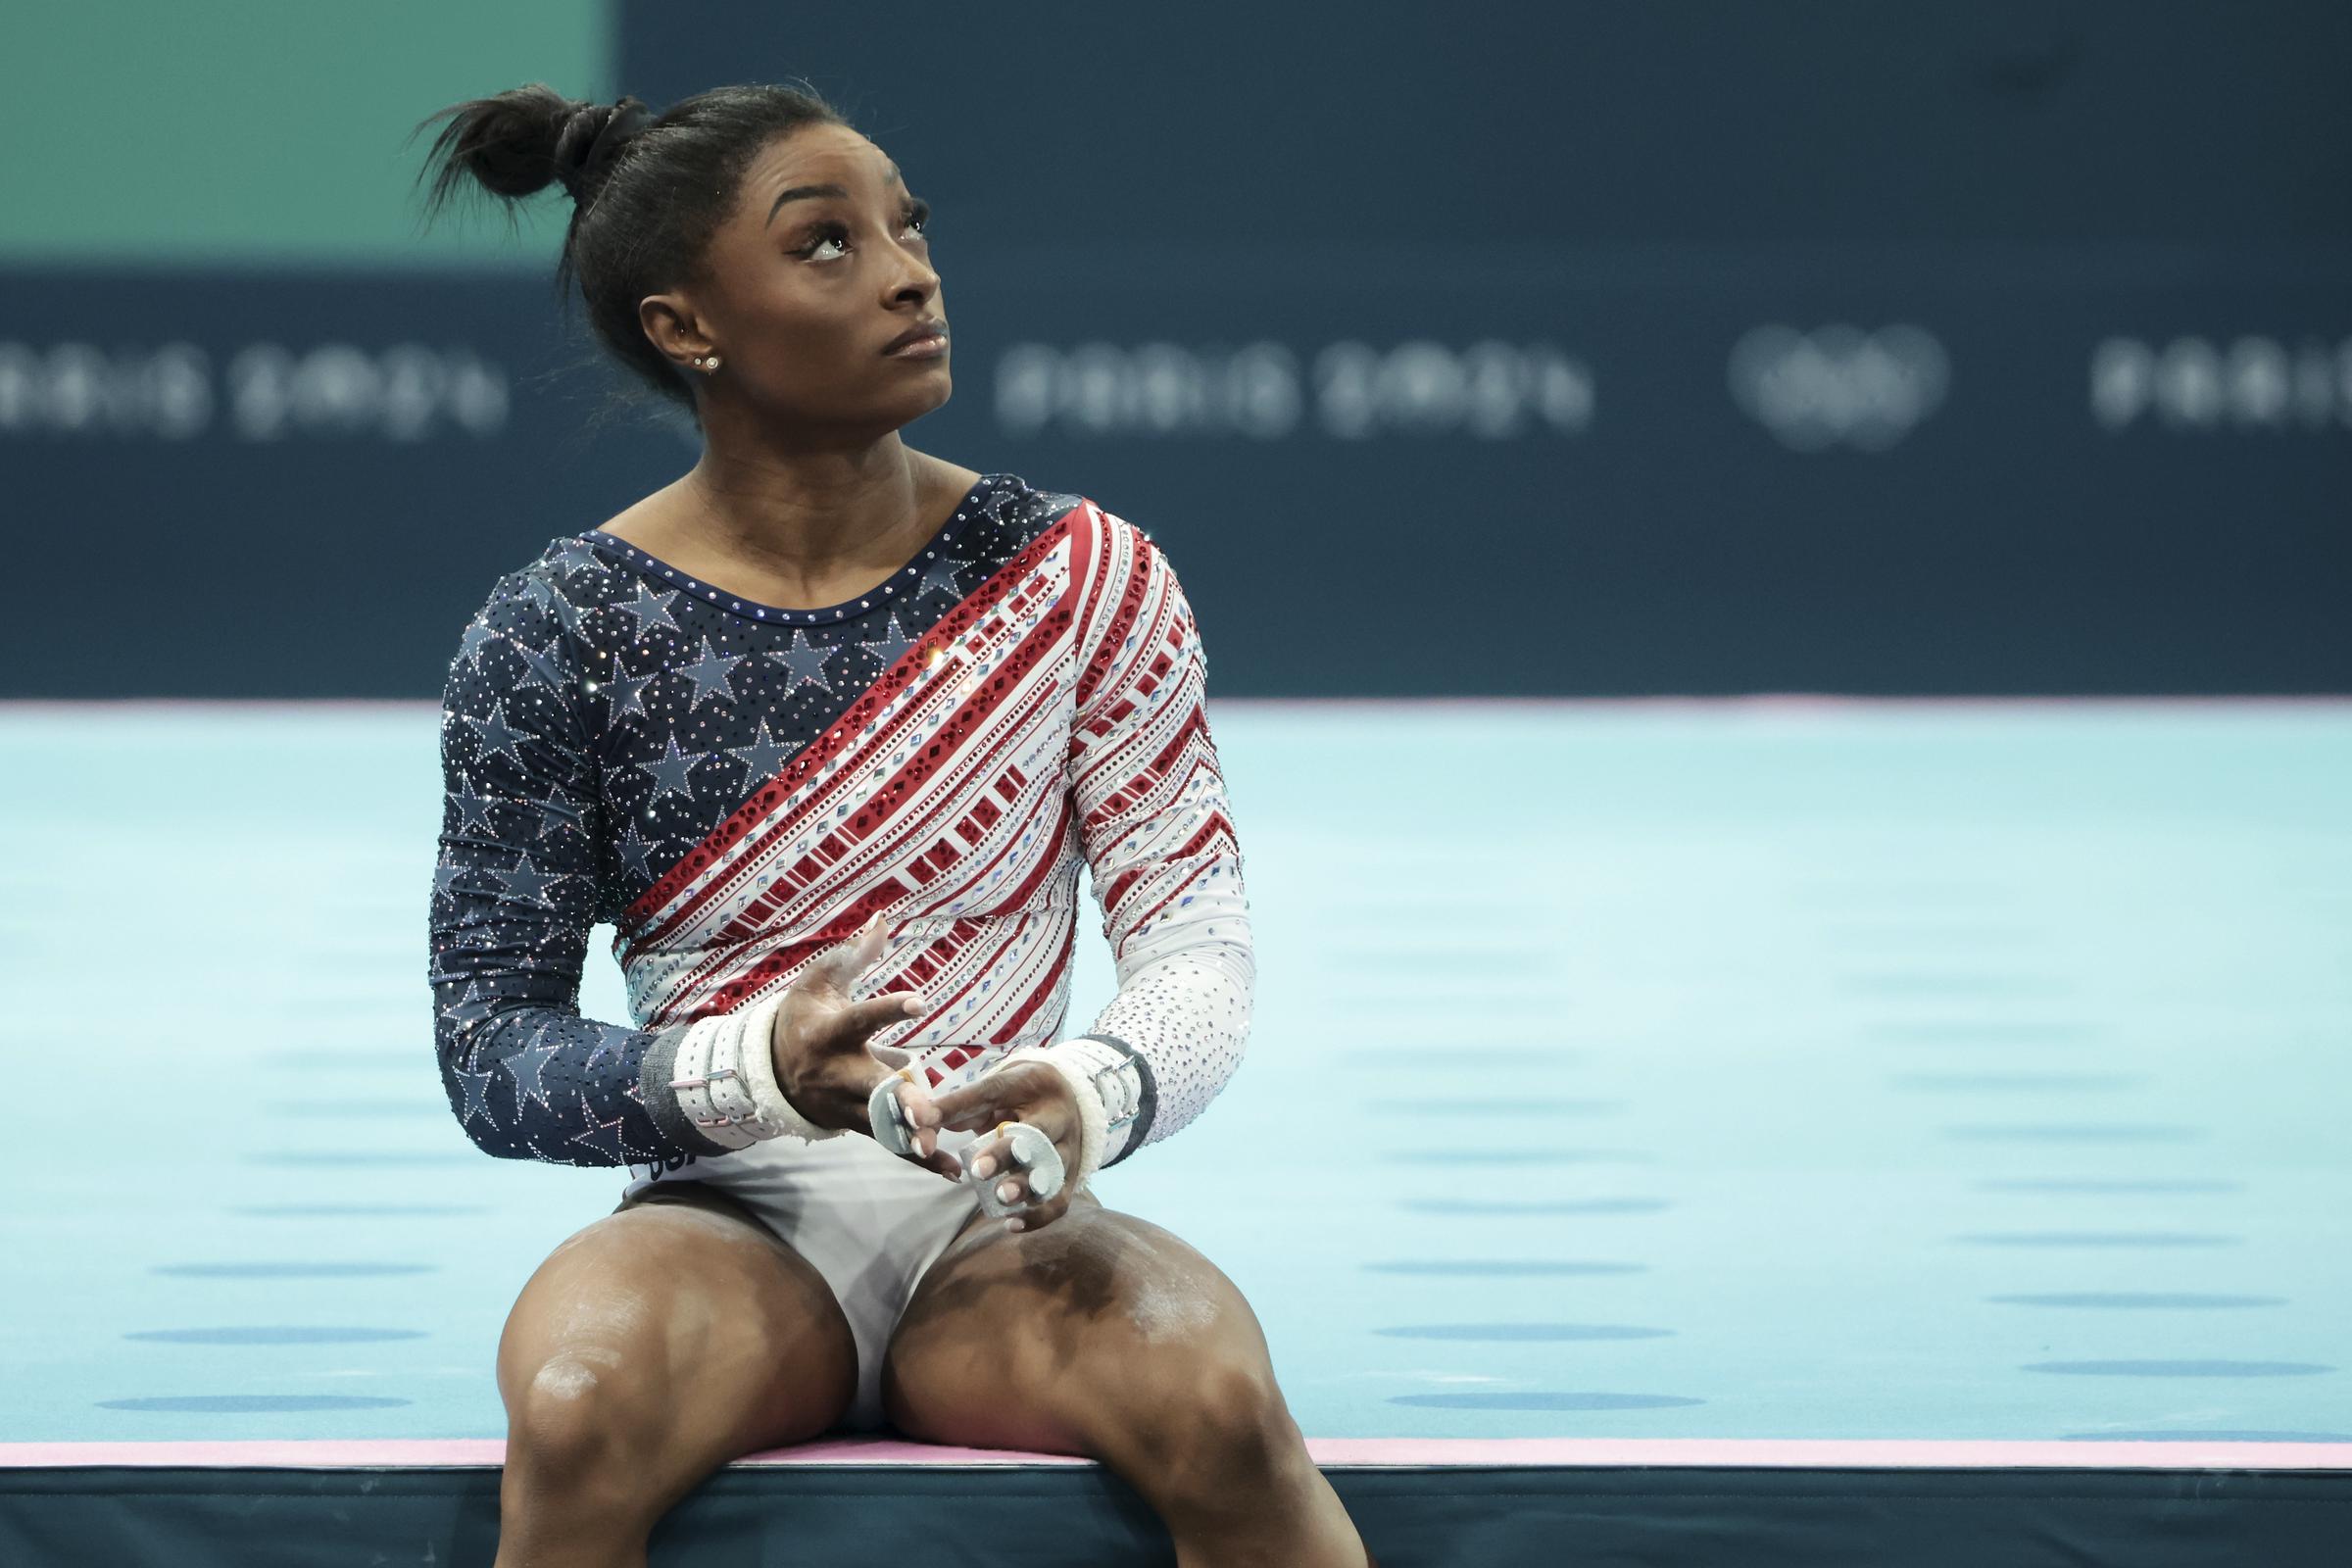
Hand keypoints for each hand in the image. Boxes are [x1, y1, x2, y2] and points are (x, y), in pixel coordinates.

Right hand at [769, 912, 959, 1177]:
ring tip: (943, 1148)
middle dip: (898, 1101)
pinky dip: (919, 1160)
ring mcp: (844, 1104)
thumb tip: (885, 916)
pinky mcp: (855, 1124)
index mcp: (829, 1032)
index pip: (861, 1019)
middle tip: (927, 1110)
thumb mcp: (823, 980)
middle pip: (870, 1088)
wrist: (768, 1068)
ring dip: (911, 1137)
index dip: (888, 1010)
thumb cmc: (805, 1014)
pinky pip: (890, 1143)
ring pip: (881, 1124)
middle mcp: (836, 1073)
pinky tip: (953, 1172)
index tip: (920, 1002)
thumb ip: (858, 954)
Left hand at [930, 1060, 1083, 1231]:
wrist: (1069, 1098)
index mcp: (1030, 1083)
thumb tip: (915, 1121)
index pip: (992, 1091)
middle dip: (1007, 1153)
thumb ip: (955, 1107)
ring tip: (1001, 1198)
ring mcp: (1069, 1147)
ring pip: (1053, 1170)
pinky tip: (1011, 1223)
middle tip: (979, 1171)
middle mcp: (1057, 1114)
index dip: (958, 1106)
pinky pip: (1060, 1200)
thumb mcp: (991, 1092)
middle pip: (1037, 1134)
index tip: (926, 1122)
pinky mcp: (1071, 1176)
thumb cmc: (1018, 1097)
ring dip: (1027, 1187)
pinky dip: (1038, 1216)